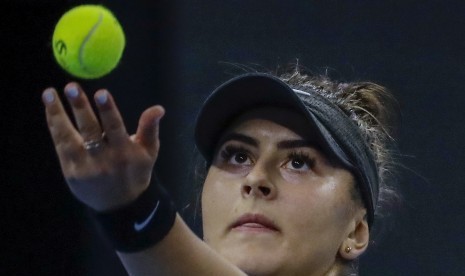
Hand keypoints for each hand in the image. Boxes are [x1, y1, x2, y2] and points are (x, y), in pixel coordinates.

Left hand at [42, 83, 164, 211]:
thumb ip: (150, 128)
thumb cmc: (136, 172)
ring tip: (49, 93)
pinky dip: (54, 125)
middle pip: (90, 130)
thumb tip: (158, 108)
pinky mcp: (70, 171)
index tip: (101, 92)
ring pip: (69, 137)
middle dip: (80, 108)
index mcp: (124, 153)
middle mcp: (103, 160)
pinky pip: (60, 144)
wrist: (119, 205)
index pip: (115, 128)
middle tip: (71, 87)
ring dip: (58, 114)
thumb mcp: (149, 152)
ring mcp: (84, 166)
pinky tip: (50, 108)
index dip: (108, 110)